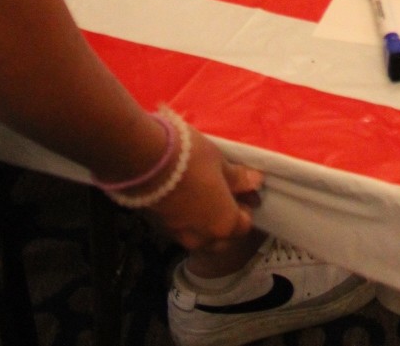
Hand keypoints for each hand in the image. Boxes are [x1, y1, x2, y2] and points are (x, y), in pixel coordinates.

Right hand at [148, 125, 262, 252]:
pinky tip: (186, 201)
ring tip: (206, 198)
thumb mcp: (219, 162)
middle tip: (227, 197)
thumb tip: (255, 182)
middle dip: (226, 223)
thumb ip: (237, 178)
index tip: (246, 189)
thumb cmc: (191, 159)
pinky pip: (182, 231)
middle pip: (221, 240)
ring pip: (200, 239)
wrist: (144, 161)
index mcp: (223, 224)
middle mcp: (202, 238)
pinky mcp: (160, 229)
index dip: (247, 207)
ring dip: (207, 225)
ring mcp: (178, 236)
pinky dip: (189, 222)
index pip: (243, 226)